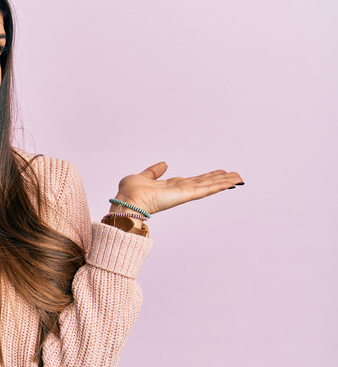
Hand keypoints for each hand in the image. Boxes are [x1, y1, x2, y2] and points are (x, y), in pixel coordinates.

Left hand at [113, 162, 242, 215]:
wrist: (127, 202)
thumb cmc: (129, 193)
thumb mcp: (142, 176)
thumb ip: (154, 171)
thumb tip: (165, 164)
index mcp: (170, 186)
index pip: (192, 181)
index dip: (205, 177)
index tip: (217, 174)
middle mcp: (179, 190)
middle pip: (204, 183)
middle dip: (218, 179)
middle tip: (234, 175)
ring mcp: (184, 193)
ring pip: (208, 186)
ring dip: (224, 182)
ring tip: (238, 177)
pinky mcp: (185, 195)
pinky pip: (206, 189)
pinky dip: (219, 185)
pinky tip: (231, 182)